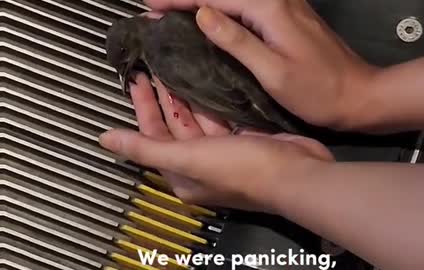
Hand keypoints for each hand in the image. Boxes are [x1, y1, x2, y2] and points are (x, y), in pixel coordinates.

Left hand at [99, 73, 333, 211]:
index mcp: (184, 175)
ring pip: (200, 118)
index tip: (137, 81)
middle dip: (165, 98)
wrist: (297, 174)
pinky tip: (209, 79)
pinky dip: (214, 100)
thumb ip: (146, 148)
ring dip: (189, 95)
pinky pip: (223, 116)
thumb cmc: (243, 170)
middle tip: (156, 67)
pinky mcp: (246, 140)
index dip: (143, 109)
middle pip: (176, 126)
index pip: (154, 138)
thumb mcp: (189, 159)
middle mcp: (202, 166)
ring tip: (178, 66)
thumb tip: (105, 140)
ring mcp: (226, 152)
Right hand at [143, 0, 377, 129]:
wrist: (358, 95)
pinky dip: (223, 11)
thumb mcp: (273, 71)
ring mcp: (285, 7)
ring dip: (204, 3)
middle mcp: (278, 0)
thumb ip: (238, 41)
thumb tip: (203, 14)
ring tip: (174, 12)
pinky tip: (209, 20)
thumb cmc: (319, 91)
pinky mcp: (287, 18)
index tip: (151, 5)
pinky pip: (247, 7)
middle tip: (156, 8)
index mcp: (271, 9)